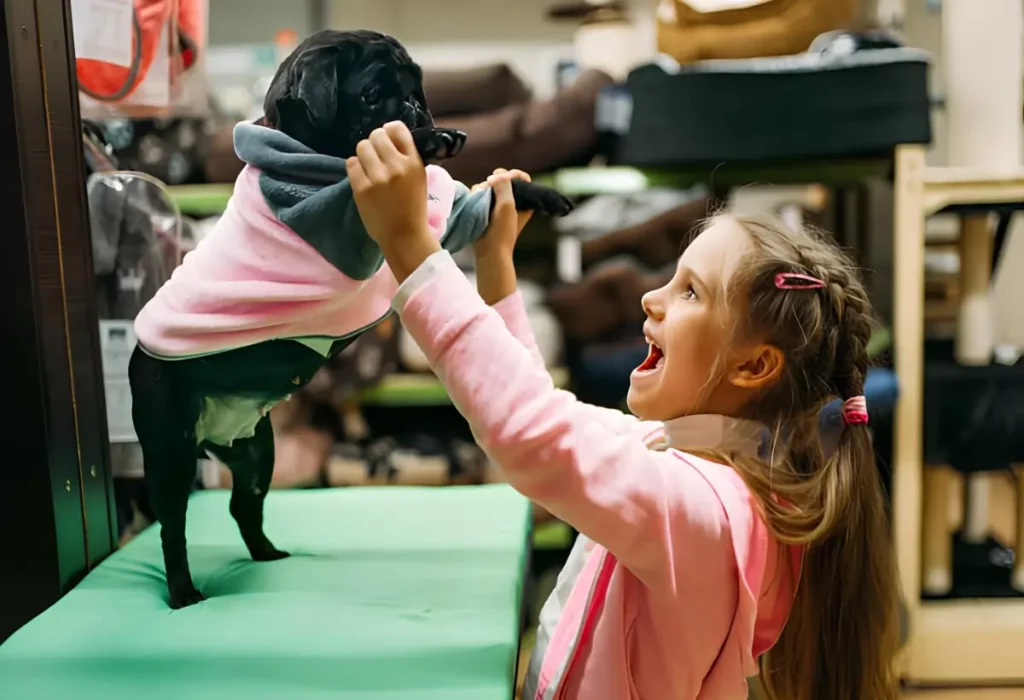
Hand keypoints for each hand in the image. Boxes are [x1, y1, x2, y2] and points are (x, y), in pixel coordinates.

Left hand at [347, 122, 440, 281]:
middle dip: (375, 143)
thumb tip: (389, 137)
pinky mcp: (361, 188)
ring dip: (364, 154)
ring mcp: (378, 178)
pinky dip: (355, 167)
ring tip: (369, 167)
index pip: (397, 128)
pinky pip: (351, 163)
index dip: (389, 130)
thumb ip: (407, 157)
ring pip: (362, 147)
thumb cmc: (413, 208)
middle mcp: (396, 166)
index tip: (387, 138)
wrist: (404, 236)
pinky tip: (363, 177)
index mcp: (413, 162)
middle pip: (376, 135)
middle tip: (376, 156)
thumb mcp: (419, 178)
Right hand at [471, 168, 533, 262]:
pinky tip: (475, 203)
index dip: (512, 175)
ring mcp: (496, 205)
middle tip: (489, 191)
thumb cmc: (502, 230)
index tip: (505, 178)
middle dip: (493, 183)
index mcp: (525, 201)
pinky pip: (478, 195)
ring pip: (487, 187)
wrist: (489, 252)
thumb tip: (495, 175)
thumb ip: (504, 185)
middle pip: (501, 181)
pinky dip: (476, 196)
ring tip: (482, 202)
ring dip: (482, 190)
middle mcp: (511, 201)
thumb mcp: (507, 205)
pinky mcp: (484, 209)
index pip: (521, 178)